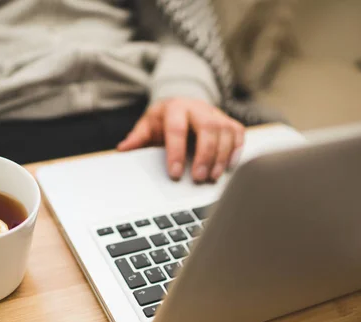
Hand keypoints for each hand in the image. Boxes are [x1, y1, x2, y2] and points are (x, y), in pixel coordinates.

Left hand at [118, 98, 244, 181]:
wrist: (182, 104)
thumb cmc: (164, 119)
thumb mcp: (148, 125)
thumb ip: (138, 138)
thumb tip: (123, 149)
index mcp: (175, 108)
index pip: (176, 130)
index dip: (176, 152)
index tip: (174, 174)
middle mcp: (198, 108)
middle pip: (207, 128)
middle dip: (204, 155)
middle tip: (199, 178)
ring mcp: (216, 114)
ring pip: (225, 131)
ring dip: (221, 156)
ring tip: (212, 177)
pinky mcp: (228, 121)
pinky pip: (238, 133)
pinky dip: (236, 150)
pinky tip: (228, 167)